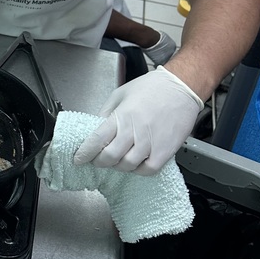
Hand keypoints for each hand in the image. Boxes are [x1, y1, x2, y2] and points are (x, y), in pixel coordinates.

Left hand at [73, 66, 202, 174]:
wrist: (180, 87)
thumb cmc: (152, 88)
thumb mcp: (120, 94)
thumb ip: (106, 113)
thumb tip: (94, 128)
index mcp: (122, 116)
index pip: (97, 140)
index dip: (85, 153)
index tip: (79, 158)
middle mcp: (135, 131)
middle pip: (110, 157)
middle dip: (99, 162)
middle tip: (97, 160)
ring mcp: (151, 142)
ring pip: (128, 166)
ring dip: (118, 166)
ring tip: (117, 160)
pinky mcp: (165, 150)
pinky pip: (148, 170)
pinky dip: (139, 171)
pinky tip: (136, 163)